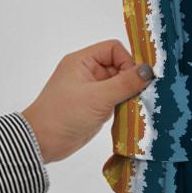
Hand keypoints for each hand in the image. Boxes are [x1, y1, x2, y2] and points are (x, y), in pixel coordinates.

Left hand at [21, 40, 152, 162]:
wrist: (42, 143)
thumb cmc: (64, 114)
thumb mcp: (99, 97)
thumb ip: (126, 83)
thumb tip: (149, 70)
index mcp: (83, 61)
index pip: (114, 49)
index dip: (128, 61)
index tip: (135, 80)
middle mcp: (87, 72)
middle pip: (120, 66)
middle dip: (131, 80)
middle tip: (139, 95)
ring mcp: (91, 90)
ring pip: (120, 84)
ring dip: (129, 95)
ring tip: (134, 107)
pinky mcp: (95, 106)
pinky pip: (116, 99)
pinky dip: (124, 106)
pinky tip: (128, 115)